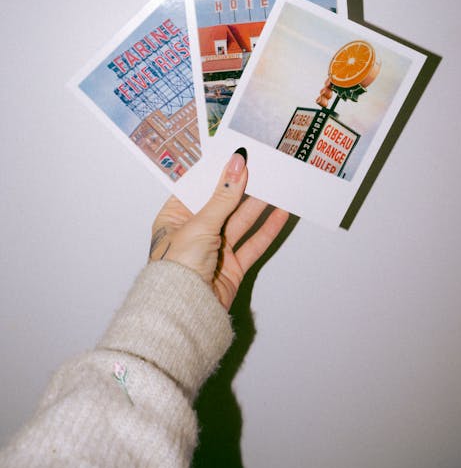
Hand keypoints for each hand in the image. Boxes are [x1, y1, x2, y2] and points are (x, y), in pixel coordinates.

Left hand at [149, 150, 288, 309]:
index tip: (235, 156)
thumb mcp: (200, 224)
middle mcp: (194, 232)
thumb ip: (223, 196)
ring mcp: (214, 250)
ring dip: (257, 205)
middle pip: (222, 204)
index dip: (217, 172)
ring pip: (240, 222)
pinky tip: (279, 213)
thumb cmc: (176, 268)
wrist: (184, 311)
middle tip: (261, 166)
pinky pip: (252, 244)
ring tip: (276, 184)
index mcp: (175, 218)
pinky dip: (267, 229)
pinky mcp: (231, 266)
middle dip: (241, 187)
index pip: (198, 188)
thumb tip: (236, 165)